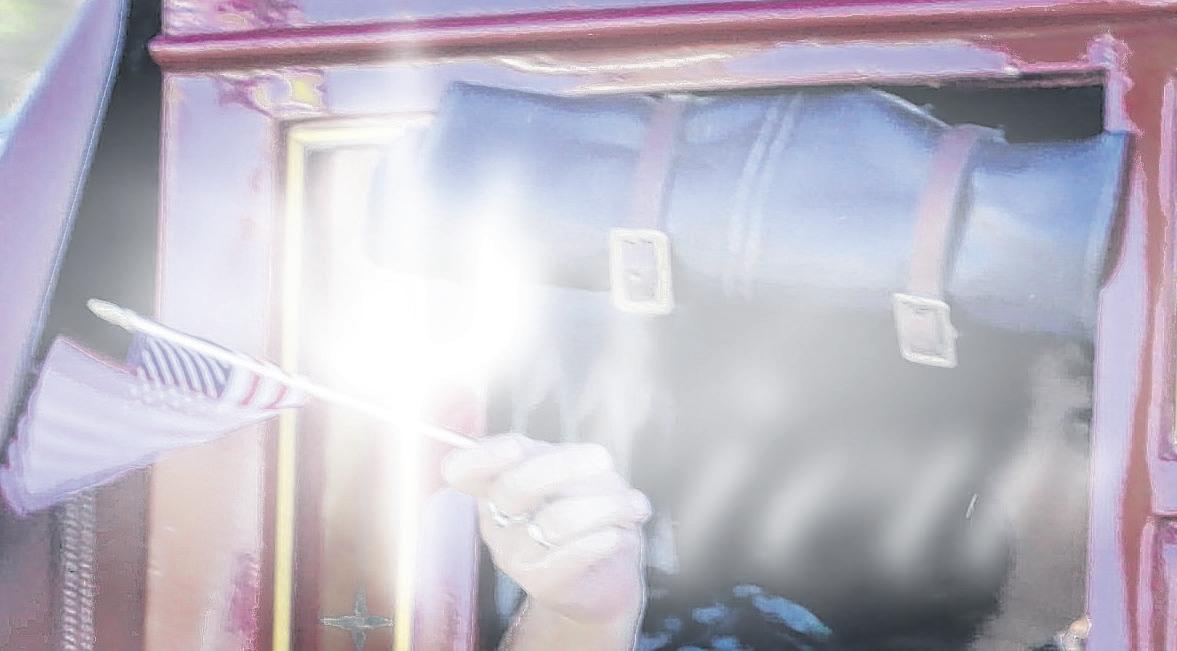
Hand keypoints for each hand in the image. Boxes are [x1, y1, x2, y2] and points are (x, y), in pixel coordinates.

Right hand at [443, 434, 650, 636]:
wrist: (600, 579)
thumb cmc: (582, 514)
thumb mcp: (569, 477)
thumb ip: (566, 461)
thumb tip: (592, 461)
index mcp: (493, 487)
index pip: (465, 470)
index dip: (483, 456)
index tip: (516, 447)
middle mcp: (495, 522)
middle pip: (516, 486)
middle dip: (566, 466)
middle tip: (603, 460)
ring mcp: (515, 556)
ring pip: (557, 519)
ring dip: (606, 505)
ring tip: (633, 504)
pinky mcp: (542, 584)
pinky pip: (575, 553)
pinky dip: (606, 537)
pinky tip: (619, 533)